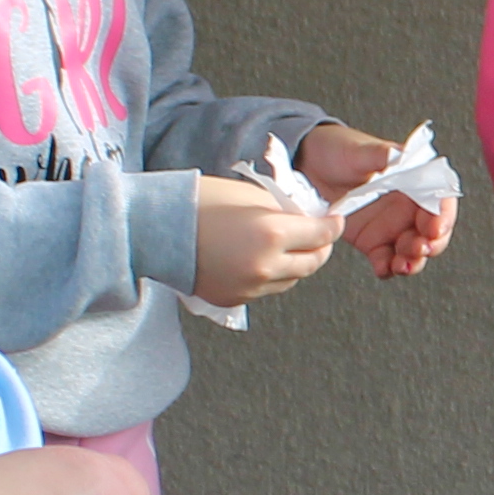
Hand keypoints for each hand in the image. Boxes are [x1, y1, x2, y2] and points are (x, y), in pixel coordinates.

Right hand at [190, 177, 343, 309]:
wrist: (158, 229)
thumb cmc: (199, 203)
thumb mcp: (250, 195)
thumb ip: (283, 210)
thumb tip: (304, 219)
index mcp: (272, 234)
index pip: (321, 235)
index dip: (333, 226)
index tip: (335, 221)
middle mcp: (266, 266)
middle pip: (313, 263)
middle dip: (321, 248)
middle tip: (320, 236)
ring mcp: (250, 288)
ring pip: (292, 280)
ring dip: (296, 263)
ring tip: (288, 247)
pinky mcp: (235, 300)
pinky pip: (266, 290)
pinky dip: (271, 276)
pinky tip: (260, 259)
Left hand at [296, 128, 450, 277]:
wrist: (308, 166)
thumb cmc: (338, 149)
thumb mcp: (359, 149)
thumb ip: (381, 154)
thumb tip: (400, 155)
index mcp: (414, 180)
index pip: (440, 199)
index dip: (443, 215)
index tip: (434, 228)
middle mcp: (408, 206)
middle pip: (433, 232)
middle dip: (432, 244)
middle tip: (420, 249)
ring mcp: (391, 227)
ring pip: (413, 251)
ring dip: (413, 261)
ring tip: (402, 265)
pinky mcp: (372, 242)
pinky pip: (386, 260)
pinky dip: (388, 269)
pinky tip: (383, 269)